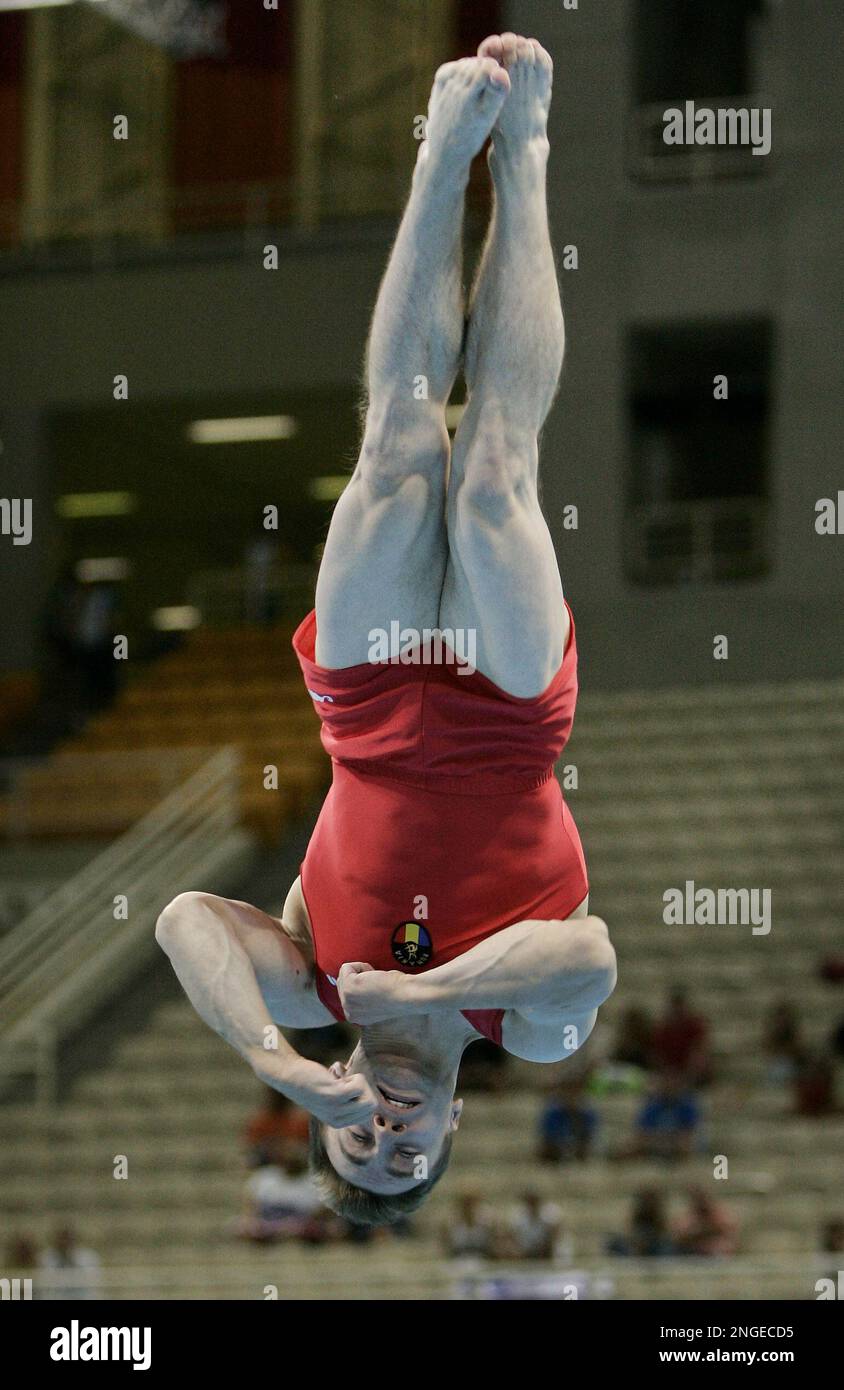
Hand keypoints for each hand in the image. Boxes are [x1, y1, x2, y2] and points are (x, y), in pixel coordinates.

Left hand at [259, 1055, 377, 1129]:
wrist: (290, 1075)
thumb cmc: (313, 1081)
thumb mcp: (331, 1098)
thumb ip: (348, 1101)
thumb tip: (372, 1098)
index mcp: (339, 1123)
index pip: (369, 1112)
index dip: (361, 1094)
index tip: (344, 1087)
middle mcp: (338, 1120)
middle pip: (372, 1105)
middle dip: (362, 1089)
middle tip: (343, 1082)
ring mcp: (337, 1108)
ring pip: (369, 1096)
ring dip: (358, 1081)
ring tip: (339, 1079)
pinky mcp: (335, 1095)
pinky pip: (360, 1085)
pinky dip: (352, 1075)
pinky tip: (336, 1074)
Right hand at [337, 961, 411, 1024]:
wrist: (407, 995)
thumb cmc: (399, 993)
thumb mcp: (376, 999)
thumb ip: (362, 995)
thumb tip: (352, 978)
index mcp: (355, 1018)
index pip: (346, 993)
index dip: (362, 984)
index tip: (378, 989)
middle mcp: (348, 1013)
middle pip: (342, 983)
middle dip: (360, 977)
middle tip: (378, 983)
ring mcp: (346, 1001)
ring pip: (344, 974)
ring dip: (361, 971)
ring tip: (376, 979)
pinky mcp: (348, 987)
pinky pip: (346, 967)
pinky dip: (361, 965)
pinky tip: (374, 974)